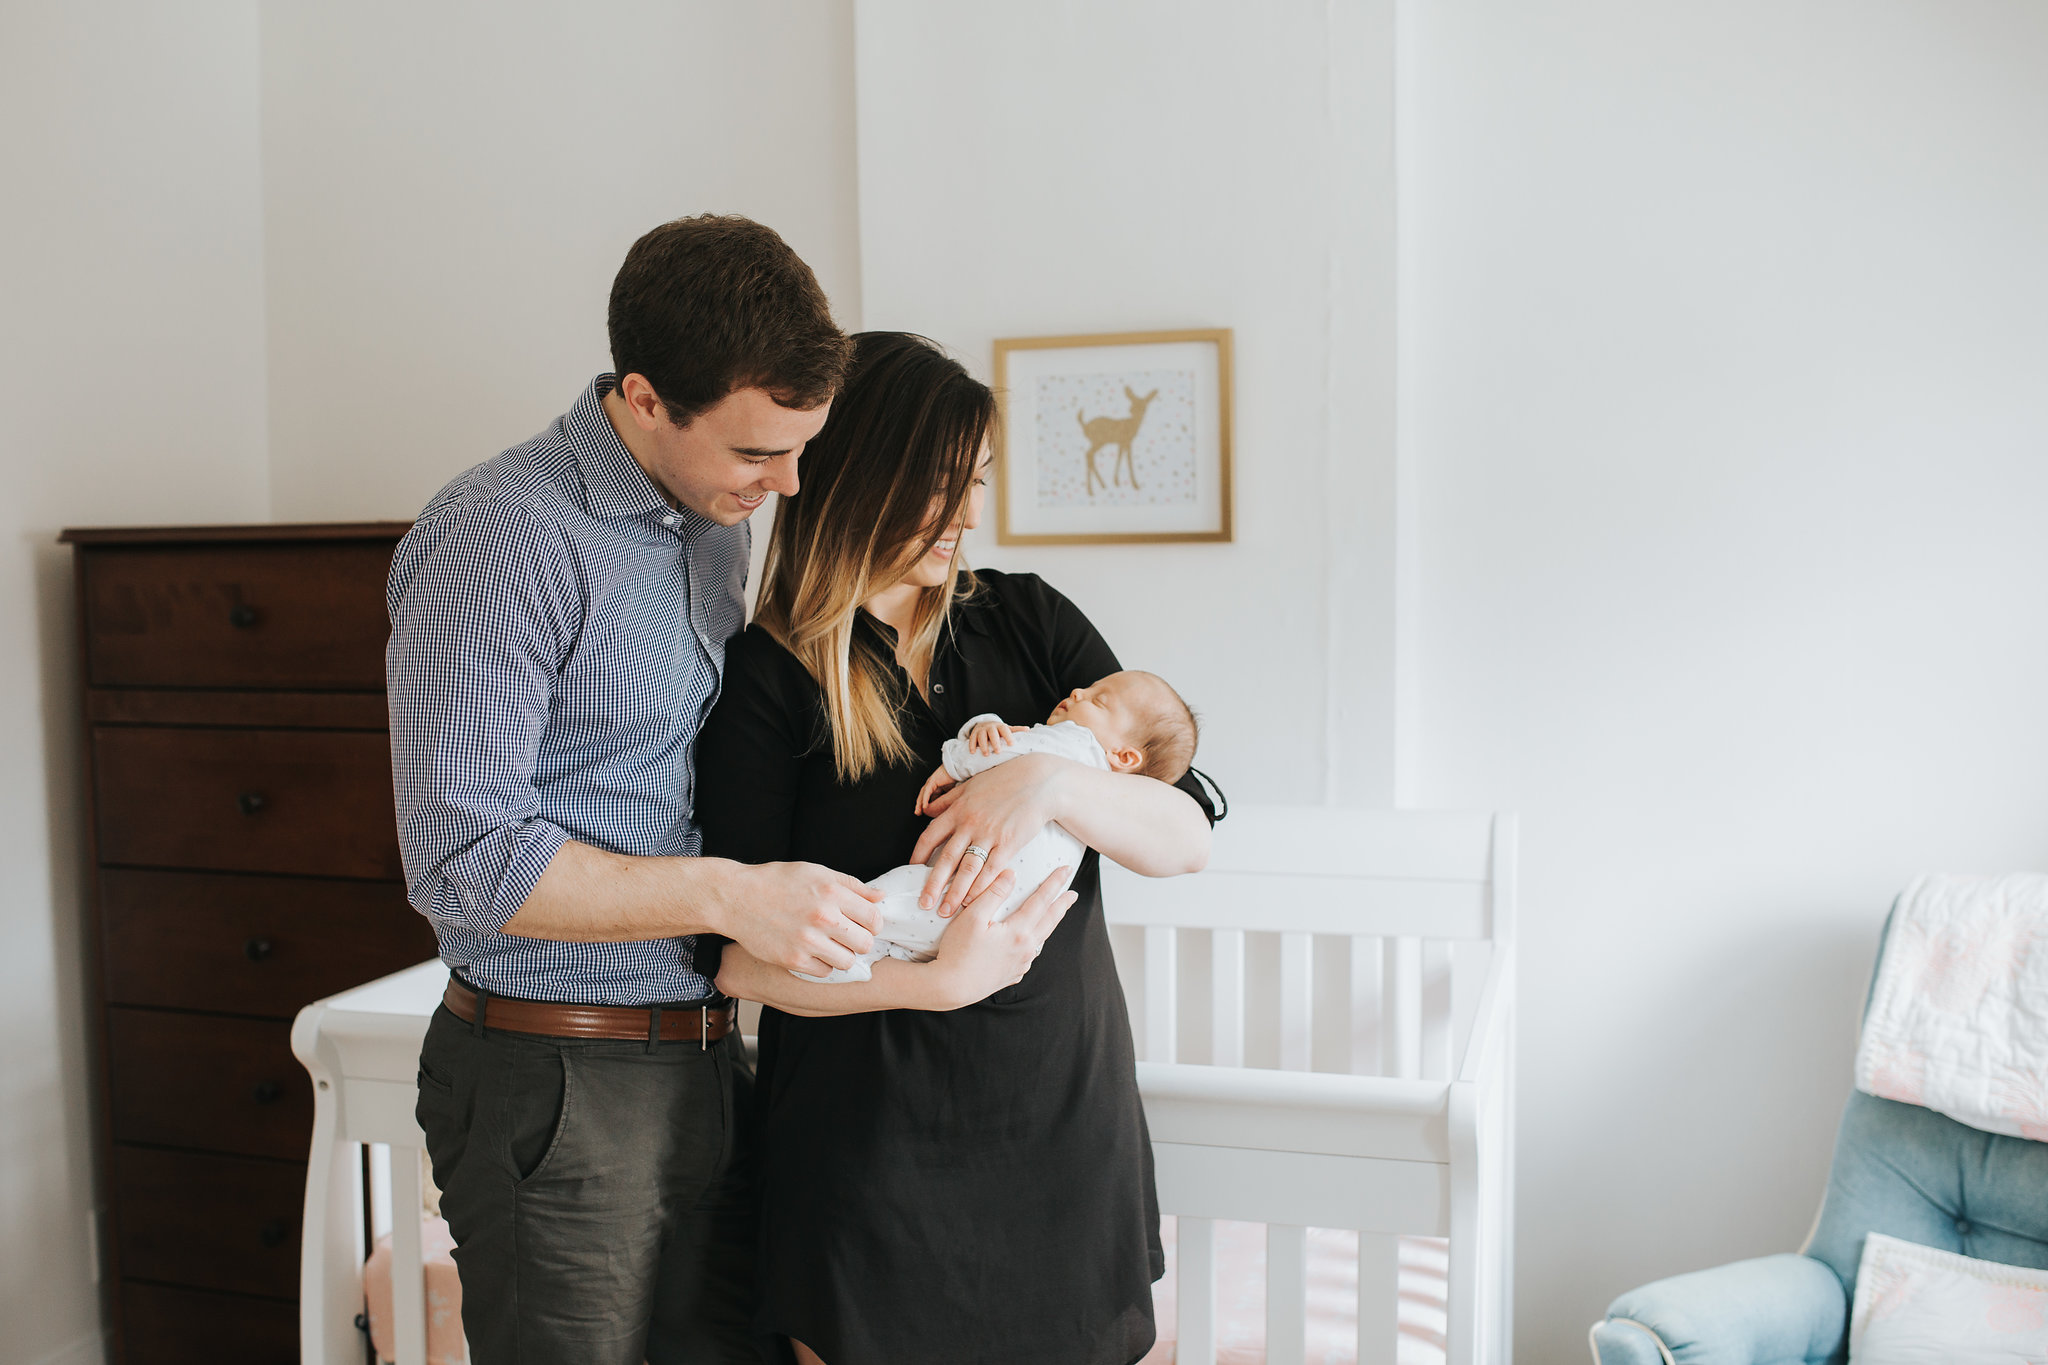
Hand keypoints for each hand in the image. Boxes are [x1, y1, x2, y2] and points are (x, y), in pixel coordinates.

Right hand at [725, 862, 885, 977]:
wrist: (735, 898)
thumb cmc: (776, 882)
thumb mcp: (816, 872)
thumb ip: (852, 885)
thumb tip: (881, 896)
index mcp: (831, 892)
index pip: (874, 918)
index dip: (873, 923)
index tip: (863, 923)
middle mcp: (823, 917)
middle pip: (865, 943)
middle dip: (860, 940)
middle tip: (848, 936)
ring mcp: (808, 940)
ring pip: (847, 961)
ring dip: (842, 955)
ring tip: (830, 944)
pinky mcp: (793, 959)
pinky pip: (824, 972)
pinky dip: (821, 964)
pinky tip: (812, 951)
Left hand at [912, 752, 1065, 916]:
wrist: (1038, 782)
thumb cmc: (1004, 780)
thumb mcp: (970, 785)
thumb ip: (947, 800)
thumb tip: (926, 811)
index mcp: (957, 810)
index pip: (930, 836)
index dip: (918, 856)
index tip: (911, 870)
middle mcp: (969, 824)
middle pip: (945, 859)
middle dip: (933, 885)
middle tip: (924, 903)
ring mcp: (989, 835)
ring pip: (967, 869)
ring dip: (955, 893)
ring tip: (947, 911)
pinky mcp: (1008, 844)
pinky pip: (991, 870)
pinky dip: (981, 887)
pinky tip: (973, 900)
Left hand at [914, 764, 957, 815]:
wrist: (959, 769)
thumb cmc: (956, 779)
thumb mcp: (950, 792)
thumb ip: (946, 798)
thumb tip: (944, 807)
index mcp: (936, 786)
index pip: (928, 797)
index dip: (925, 804)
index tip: (924, 812)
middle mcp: (932, 784)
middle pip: (923, 796)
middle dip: (919, 805)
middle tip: (918, 813)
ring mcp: (931, 782)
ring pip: (923, 794)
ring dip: (920, 803)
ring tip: (918, 811)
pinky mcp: (932, 780)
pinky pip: (927, 791)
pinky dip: (925, 799)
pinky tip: (924, 806)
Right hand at [930, 867, 1076, 1007]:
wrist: (950, 987)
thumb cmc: (958, 951)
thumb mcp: (972, 917)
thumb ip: (993, 893)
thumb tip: (1011, 875)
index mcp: (1018, 932)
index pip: (1042, 901)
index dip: (1054, 883)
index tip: (1066, 870)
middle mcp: (1025, 949)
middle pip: (1049, 921)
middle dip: (1062, 905)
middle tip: (1073, 894)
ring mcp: (1020, 964)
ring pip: (1041, 938)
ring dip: (1050, 923)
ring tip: (1054, 914)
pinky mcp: (1012, 975)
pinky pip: (1029, 954)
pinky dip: (1035, 941)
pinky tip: (1031, 939)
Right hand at [968, 720, 1022, 755]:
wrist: (985, 724)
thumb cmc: (999, 730)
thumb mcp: (1007, 729)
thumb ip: (1016, 730)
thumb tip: (1028, 729)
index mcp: (1000, 726)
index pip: (1004, 729)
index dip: (1008, 736)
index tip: (1012, 744)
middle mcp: (990, 727)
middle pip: (992, 733)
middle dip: (995, 742)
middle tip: (998, 752)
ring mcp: (981, 730)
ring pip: (981, 736)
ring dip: (983, 745)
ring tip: (986, 754)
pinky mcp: (974, 734)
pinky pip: (972, 739)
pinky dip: (972, 745)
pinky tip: (973, 752)